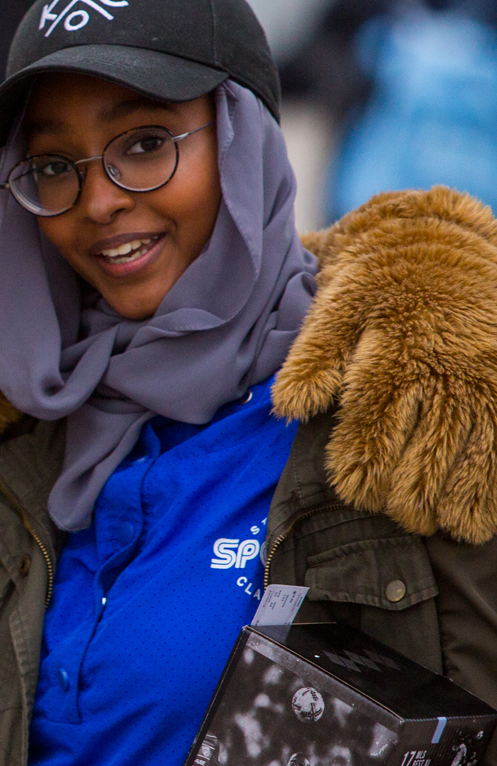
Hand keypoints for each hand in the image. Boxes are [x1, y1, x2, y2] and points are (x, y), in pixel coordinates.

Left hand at [276, 186, 496, 542]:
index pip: (376, 417)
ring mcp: (482, 370)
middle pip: (429, 439)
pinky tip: (486, 510)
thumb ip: (313, 358)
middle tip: (400, 518)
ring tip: (447, 528)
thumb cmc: (373, 285)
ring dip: (462, 490)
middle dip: (413, 487)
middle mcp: (444, 363)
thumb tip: (289, 407)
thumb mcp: (334, 310)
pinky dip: (496, 474)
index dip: (364, 461)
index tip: (354, 494)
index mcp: (393, 348)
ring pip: (476, 442)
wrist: (434, 237)